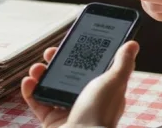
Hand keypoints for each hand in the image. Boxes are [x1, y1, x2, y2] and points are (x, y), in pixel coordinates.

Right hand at [21, 41, 139, 127]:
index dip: (81, 54)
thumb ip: (122, 63)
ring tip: (36, 67)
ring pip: (51, 87)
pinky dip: (30, 92)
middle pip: (69, 75)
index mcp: (103, 91)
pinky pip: (38, 103)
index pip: (91, 67)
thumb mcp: (114, 82)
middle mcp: (86, 100)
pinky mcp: (52, 121)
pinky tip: (28, 81)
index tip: (71, 42)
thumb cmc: (100, 112)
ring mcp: (68, 111)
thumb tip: (132, 44)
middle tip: (50, 53)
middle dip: (57, 61)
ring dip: (41, 74)